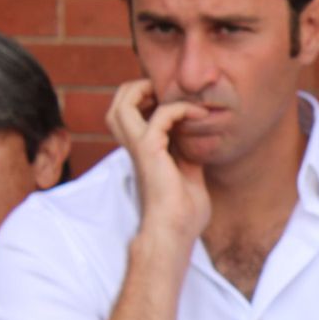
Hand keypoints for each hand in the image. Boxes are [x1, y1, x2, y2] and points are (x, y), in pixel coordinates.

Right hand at [105, 79, 210, 246]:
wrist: (177, 231)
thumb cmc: (183, 211)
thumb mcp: (189, 173)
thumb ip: (188, 152)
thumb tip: (199, 136)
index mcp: (141, 150)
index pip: (130, 113)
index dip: (146, 99)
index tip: (177, 101)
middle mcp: (134, 146)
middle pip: (117, 103)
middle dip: (139, 88)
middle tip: (169, 93)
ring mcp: (139, 147)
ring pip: (123, 102)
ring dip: (150, 91)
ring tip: (179, 97)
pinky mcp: (150, 151)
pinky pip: (161, 116)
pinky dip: (181, 109)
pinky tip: (201, 115)